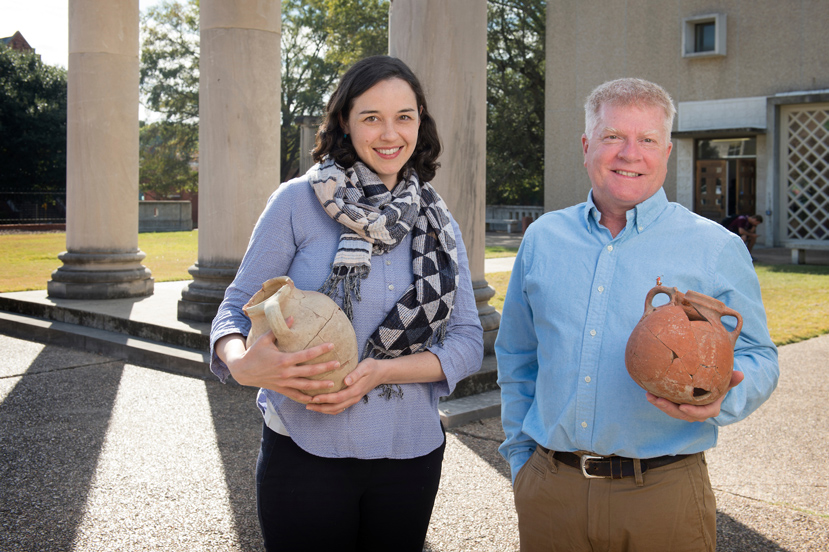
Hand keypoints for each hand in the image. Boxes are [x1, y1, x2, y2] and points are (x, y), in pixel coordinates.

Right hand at [222, 319, 340, 403]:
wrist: (242, 371)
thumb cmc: (254, 352)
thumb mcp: (264, 338)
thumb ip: (279, 329)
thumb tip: (292, 316)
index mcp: (283, 359)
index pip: (306, 355)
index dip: (320, 350)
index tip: (332, 345)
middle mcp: (285, 372)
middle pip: (310, 372)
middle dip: (325, 368)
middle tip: (338, 364)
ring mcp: (284, 383)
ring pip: (305, 386)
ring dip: (320, 386)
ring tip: (332, 384)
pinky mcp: (281, 389)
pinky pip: (295, 395)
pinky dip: (306, 398)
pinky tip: (316, 399)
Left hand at [305, 357, 387, 414]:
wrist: (382, 373)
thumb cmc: (372, 367)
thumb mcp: (365, 366)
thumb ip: (355, 374)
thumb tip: (346, 381)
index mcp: (356, 390)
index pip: (338, 398)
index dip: (325, 399)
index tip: (314, 397)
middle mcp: (354, 398)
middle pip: (335, 407)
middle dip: (320, 407)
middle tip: (307, 404)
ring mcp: (353, 400)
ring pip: (336, 409)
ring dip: (323, 410)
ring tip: (310, 406)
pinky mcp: (352, 399)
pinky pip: (339, 407)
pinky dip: (329, 408)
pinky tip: (320, 405)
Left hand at [646, 370, 744, 421]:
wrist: (710, 389)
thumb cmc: (719, 385)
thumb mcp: (725, 383)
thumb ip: (732, 380)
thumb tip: (741, 374)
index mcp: (710, 409)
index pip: (702, 413)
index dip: (693, 412)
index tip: (683, 407)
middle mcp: (697, 413)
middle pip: (682, 414)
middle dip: (670, 409)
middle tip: (659, 400)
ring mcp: (686, 411)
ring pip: (672, 411)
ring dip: (660, 404)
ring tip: (650, 396)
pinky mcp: (676, 406)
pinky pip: (667, 405)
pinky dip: (658, 400)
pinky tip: (648, 392)